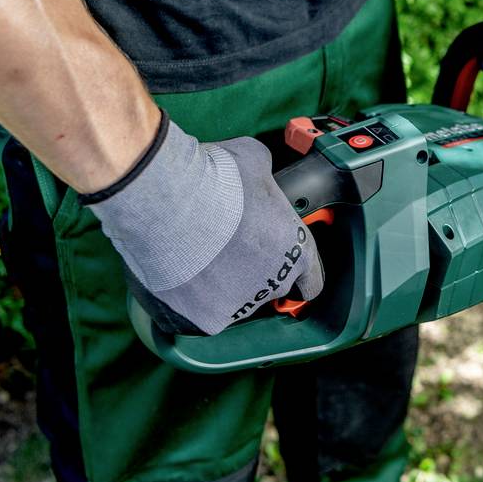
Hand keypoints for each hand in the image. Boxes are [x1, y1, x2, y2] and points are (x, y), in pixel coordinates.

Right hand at [83, 111, 323, 334]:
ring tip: (193, 254)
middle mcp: (273, 283)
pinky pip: (197, 314)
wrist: (172, 201)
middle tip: (225, 247)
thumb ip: (264, 178)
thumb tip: (258, 173)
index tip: (281, 268)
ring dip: (217, 284)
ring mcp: (239, 306)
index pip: (310, 280)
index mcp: (295, 251)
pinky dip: (187, 299)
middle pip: (267, 288)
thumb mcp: (255, 161)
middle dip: (250, 271)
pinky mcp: (203, 320)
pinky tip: (177, 275)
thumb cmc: (217, 178)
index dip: (297, 275)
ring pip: (230, 301)